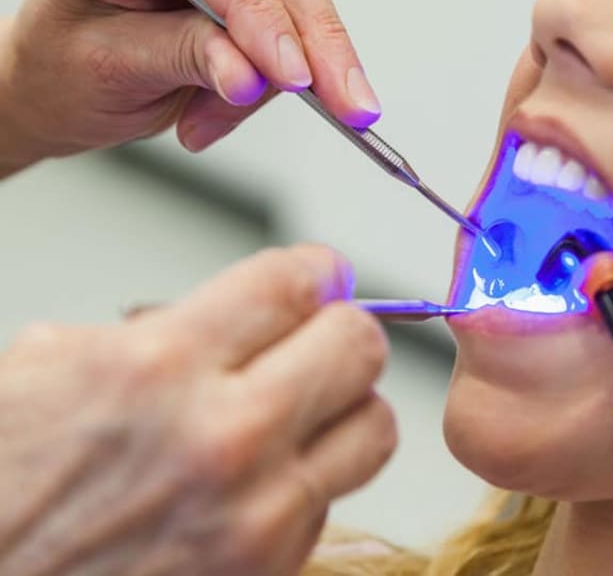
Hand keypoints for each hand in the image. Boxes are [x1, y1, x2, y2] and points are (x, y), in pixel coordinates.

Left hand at [0, 0, 379, 170]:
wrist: (63, 83)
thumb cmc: (65, 63)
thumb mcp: (111, 66)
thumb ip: (184, 58)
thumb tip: (251, 75)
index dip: (257, 9)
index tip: (291, 74)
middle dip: (315, 38)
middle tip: (345, 102)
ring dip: (299, 67)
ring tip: (222, 120)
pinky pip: (296, 19)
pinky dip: (284, 76)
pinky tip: (244, 103)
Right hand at [0, 245, 395, 575]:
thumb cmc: (1, 486)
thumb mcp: (48, 365)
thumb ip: (163, 325)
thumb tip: (250, 307)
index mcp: (158, 367)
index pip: (295, 284)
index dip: (316, 270)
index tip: (321, 276)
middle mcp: (222, 440)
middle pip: (359, 347)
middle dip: (340, 330)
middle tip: (317, 337)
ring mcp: (253, 516)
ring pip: (373, 428)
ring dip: (344, 407)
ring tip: (303, 408)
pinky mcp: (267, 572)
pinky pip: (329, 502)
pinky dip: (305, 482)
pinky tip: (256, 482)